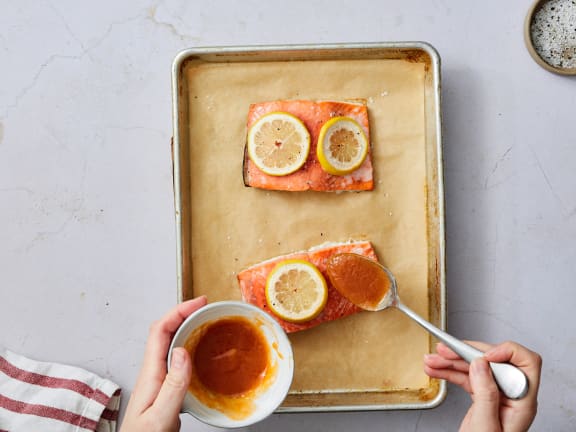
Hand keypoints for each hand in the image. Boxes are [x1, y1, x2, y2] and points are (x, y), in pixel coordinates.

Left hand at [120, 296, 206, 431]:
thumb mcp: (160, 416)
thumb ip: (173, 386)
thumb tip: (182, 351)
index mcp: (150, 373)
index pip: (160, 330)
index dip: (178, 310)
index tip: (198, 303)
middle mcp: (153, 372)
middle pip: (165, 331)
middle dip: (185, 313)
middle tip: (206, 307)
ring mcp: (159, 380)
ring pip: (171, 343)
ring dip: (187, 327)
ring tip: (206, 321)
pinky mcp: (167, 388)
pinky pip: (179, 359)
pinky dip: (191, 346)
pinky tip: (203, 352)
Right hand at [424, 341, 541, 431]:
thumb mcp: (485, 426)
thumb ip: (485, 394)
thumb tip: (481, 364)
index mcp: (521, 401)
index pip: (526, 363)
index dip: (505, 351)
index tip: (482, 355)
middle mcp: (511, 396)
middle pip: (493, 360)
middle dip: (466, 352)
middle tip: (446, 351)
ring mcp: (497, 396)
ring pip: (476, 367)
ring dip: (452, 361)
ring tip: (432, 360)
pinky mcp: (483, 398)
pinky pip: (466, 378)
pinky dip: (450, 372)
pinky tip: (437, 370)